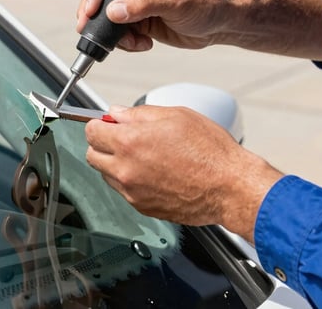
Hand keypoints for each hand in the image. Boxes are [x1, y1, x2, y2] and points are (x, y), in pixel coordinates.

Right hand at [76, 0, 233, 51]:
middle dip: (94, 14)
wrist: (222, 25)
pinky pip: (120, 33)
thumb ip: (144, 4)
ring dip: (112, 33)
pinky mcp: (140, 22)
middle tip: (88, 29)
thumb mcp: (177, 2)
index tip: (92, 8)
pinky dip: (125, 43)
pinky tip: (143, 45)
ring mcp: (137, 3)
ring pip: (108, 17)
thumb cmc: (208, 3)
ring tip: (132, 43)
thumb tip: (113, 10)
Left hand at [85, 105, 282, 243]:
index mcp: (130, 143)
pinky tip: (154, 172)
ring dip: (116, 164)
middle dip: (104, 144)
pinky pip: (124, 191)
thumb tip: (118, 113)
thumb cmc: (211, 152)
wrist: (230, 187)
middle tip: (124, 138)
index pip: (92, 132)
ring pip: (107, 175)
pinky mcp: (143, 207)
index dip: (100, 124)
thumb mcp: (176, 116)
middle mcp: (126, 170)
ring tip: (145, 156)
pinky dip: (131, 181)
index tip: (108, 124)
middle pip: (93, 155)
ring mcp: (133, 192)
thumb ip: (139, 114)